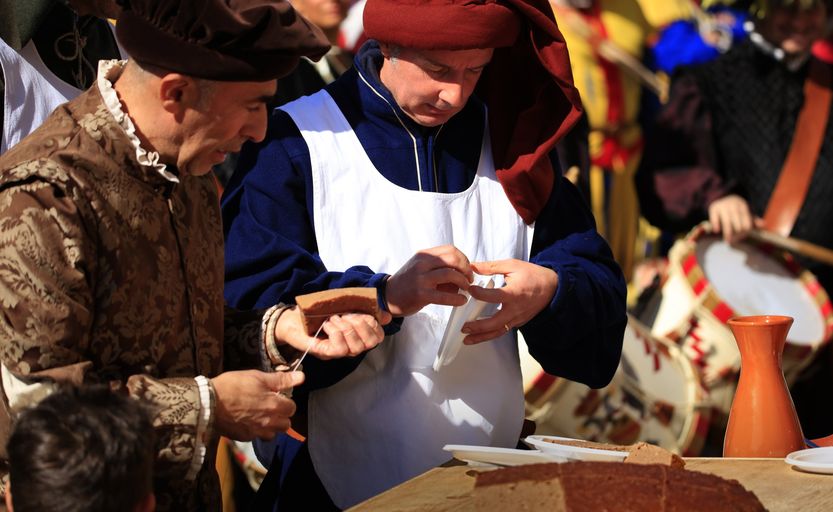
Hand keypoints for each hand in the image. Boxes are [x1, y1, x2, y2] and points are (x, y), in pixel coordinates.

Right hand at [211, 369, 303, 440]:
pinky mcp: (244, 437)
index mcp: (275, 406)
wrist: (208, 402)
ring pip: (272, 434)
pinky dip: (256, 430)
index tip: (277, 395)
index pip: (292, 408)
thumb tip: (301, 377)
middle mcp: (269, 422)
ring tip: (260, 415)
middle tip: (270, 406)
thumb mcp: (258, 377)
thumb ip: (281, 380)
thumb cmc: (234, 386)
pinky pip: (256, 436)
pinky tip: (247, 420)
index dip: (286, 401)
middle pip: (286, 424)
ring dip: (270, 426)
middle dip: (281, 416)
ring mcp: (256, 432)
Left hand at [275, 306, 390, 358]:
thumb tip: (386, 315)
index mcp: (356, 335)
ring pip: (355, 348)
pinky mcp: (324, 353)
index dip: (374, 324)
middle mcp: (349, 346)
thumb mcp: (342, 307)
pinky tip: (328, 324)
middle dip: (361, 325)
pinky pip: (339, 350)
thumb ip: (362, 309)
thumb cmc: (316, 313)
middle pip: (370, 343)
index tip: (360, 312)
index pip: (377, 337)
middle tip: (345, 315)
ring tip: (334, 318)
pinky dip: (336, 334)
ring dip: (346, 328)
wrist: (290, 318)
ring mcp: (337, 351)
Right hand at [385, 245, 473, 315]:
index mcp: (424, 255)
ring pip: (451, 275)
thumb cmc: (409, 282)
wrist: (389, 296)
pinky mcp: (421, 295)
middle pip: (453, 259)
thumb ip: (440, 266)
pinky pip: (445, 296)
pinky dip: (457, 299)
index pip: (451, 249)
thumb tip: (464, 271)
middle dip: (466, 269)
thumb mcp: (421, 267)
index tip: (467, 269)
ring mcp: (421, 279)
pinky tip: (461, 301)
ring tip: (466, 289)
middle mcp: (422, 264)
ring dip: (464, 282)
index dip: (464, 259)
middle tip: (469, 279)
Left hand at [461, 259, 557, 343]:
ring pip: (498, 332)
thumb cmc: (533, 275)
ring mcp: (517, 318)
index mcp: (514, 293)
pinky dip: (490, 334)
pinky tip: (479, 335)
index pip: (493, 297)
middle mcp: (515, 309)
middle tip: (463, 327)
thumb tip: (473, 267)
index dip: (479, 294)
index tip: (469, 289)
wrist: (553, 288)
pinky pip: (503, 330)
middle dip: (477, 327)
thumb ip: (491, 267)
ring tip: (467, 339)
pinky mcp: (518, 323)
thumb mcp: (513, 265)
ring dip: (481, 337)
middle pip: (494, 323)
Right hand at [708, 194, 762, 241]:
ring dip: (728, 232)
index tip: (743, 236)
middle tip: (735, 240)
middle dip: (737, 233)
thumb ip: (753, 219)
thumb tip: (762, 224)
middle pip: (737, 223)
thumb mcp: (745, 211)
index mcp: (743, 206)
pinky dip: (716, 224)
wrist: (722, 195)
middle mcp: (734, 205)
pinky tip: (717, 231)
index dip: (745, 230)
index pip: (746, 221)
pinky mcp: (714, 208)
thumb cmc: (736, 207)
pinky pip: (715, 218)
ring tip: (727, 241)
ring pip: (727, 222)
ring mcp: (723, 206)